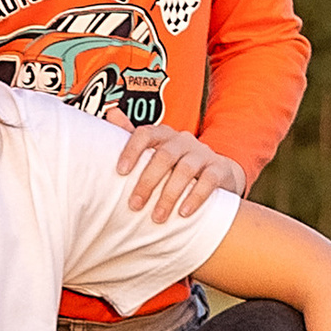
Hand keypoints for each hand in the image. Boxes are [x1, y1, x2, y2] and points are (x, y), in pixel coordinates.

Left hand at [107, 122, 245, 227]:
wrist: (217, 175)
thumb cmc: (176, 165)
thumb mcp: (155, 151)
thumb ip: (134, 136)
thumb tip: (111, 113)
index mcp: (164, 135)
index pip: (145, 134)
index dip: (132, 150)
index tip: (120, 172)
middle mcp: (183, 140)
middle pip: (164, 156)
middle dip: (148, 181)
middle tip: (134, 205)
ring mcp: (203, 153)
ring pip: (185, 170)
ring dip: (169, 195)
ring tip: (157, 217)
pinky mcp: (219, 170)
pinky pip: (208, 181)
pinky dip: (195, 197)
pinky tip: (183, 213)